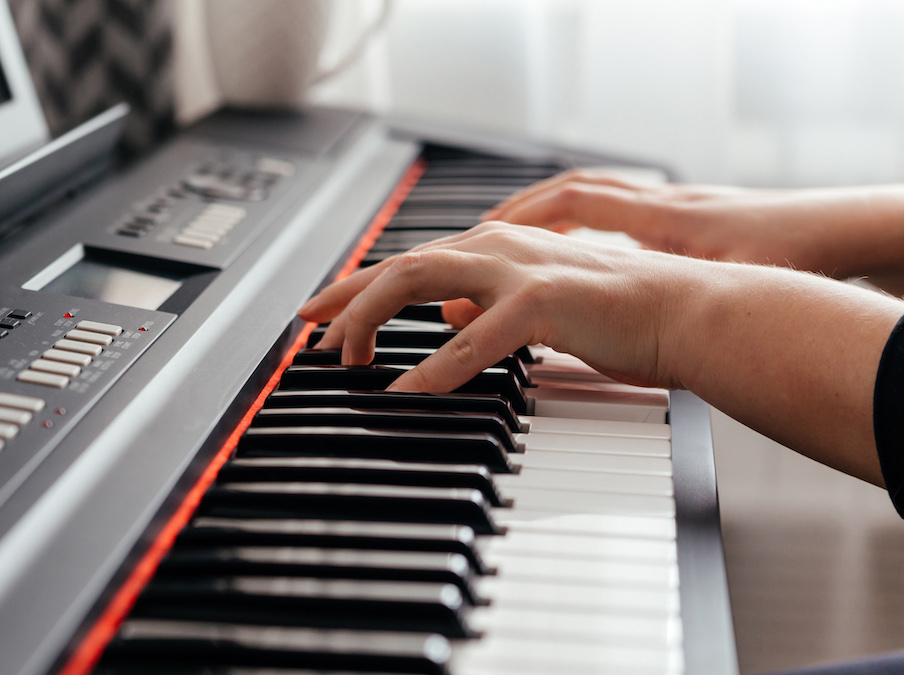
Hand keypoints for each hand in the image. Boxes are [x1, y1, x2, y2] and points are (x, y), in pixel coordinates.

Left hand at [298, 222, 686, 392]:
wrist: (682, 312)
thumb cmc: (616, 313)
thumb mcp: (534, 304)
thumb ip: (487, 304)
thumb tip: (448, 314)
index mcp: (495, 248)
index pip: (409, 262)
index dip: (358, 287)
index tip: (319, 311)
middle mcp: (497, 247)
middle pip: (398, 265)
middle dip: (346, 300)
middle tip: (313, 335)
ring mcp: (517, 270)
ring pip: (418, 282)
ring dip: (372, 320)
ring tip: (347, 360)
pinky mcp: (542, 301)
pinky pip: (471, 338)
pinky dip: (432, 367)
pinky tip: (405, 390)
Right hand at [482, 169, 903, 278]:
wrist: (839, 230)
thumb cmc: (792, 250)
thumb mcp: (721, 279)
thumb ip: (667, 296)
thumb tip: (624, 324)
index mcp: (661, 215)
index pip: (576, 199)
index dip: (525, 216)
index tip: (485, 237)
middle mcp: (661, 203)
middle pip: (573, 190)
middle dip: (520, 211)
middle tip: (476, 237)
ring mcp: (673, 207)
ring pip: (595, 197)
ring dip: (548, 216)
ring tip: (509, 243)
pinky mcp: (687, 219)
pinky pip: (620, 211)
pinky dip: (586, 226)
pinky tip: (575, 254)